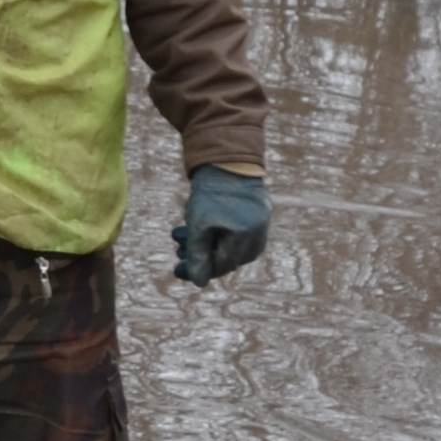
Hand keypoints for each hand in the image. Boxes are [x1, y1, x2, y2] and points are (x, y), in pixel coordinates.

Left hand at [170, 165, 267, 285]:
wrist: (227, 158)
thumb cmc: (211, 193)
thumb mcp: (198, 226)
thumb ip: (198, 255)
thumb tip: (198, 282)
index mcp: (246, 238)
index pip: (221, 265)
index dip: (198, 270)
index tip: (178, 269)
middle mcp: (259, 233)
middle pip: (229, 257)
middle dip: (201, 255)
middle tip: (179, 250)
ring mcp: (263, 222)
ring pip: (235, 245)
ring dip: (209, 244)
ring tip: (186, 237)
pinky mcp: (261, 212)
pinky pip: (242, 232)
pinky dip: (222, 233)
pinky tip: (206, 228)